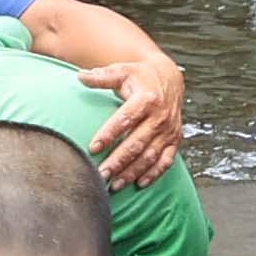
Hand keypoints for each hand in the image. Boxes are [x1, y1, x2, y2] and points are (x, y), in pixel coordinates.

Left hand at [85, 56, 184, 184]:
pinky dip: (154, 174)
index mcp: (146, 99)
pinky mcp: (175, 140)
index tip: (92, 148)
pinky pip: (166, 161)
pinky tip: (139, 184)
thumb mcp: (122, 70)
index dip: (108, 135)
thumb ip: (102, 76)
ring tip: (114, 185)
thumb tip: (80, 76)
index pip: (125, 120)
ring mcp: (168, 130)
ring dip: (132, 172)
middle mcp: (159, 117)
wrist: (169, 78)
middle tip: (100, 175)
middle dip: (118, 162)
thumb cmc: (141, 76)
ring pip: (149, 156)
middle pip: (136, 144)